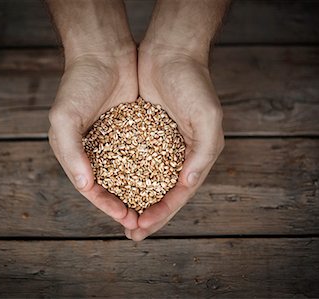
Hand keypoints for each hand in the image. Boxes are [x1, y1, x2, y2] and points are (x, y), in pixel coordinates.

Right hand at [48, 45, 139, 229]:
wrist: (104, 52)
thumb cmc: (79, 83)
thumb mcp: (65, 116)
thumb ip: (70, 151)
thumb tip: (85, 185)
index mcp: (75, 154)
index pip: (92, 189)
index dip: (108, 206)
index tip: (126, 217)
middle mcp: (95, 152)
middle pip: (112, 188)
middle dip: (126, 207)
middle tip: (143, 225)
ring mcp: (116, 142)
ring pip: (130, 176)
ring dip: (141, 195)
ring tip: (156, 211)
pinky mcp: (134, 131)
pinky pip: (144, 157)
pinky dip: (152, 171)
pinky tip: (166, 183)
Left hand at [125, 43, 224, 240]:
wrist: (170, 52)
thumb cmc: (193, 83)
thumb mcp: (207, 117)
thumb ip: (203, 151)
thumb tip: (188, 182)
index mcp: (195, 155)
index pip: (179, 193)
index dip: (162, 213)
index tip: (142, 227)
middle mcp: (178, 154)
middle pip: (161, 193)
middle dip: (147, 214)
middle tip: (131, 233)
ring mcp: (159, 144)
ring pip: (145, 180)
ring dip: (134, 200)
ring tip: (120, 217)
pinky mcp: (141, 133)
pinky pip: (131, 159)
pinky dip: (123, 175)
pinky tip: (111, 187)